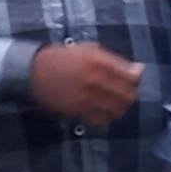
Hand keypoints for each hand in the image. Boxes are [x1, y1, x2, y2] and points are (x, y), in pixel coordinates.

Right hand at [28, 43, 143, 126]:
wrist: (32, 72)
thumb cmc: (60, 58)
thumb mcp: (87, 50)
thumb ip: (114, 60)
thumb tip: (138, 69)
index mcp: (98, 62)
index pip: (131, 76)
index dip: (135, 78)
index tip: (133, 78)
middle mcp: (96, 81)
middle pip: (128, 95)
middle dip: (130, 93)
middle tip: (124, 91)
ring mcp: (88, 99)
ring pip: (118, 110)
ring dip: (121, 106)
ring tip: (114, 101)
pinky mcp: (79, 113)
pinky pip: (103, 121)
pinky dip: (108, 117)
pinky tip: (104, 111)